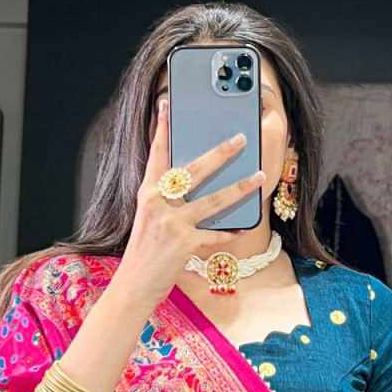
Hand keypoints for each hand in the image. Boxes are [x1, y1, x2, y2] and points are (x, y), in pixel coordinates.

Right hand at [116, 95, 265, 304]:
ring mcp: (171, 224)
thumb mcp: (148, 220)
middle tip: (240, 139)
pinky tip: (243, 228)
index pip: (156, 155)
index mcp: (147, 194)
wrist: (133, 286)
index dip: (163, 129)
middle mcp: (157, 204)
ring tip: (258, 175)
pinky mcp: (185, 244)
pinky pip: (215, 234)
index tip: (167, 105)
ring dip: (239, 187)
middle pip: (193, 171)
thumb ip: (166, 200)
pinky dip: (230, 232)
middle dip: (220, 153)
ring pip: (213, 200)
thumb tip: (193, 183)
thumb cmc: (144, 253)